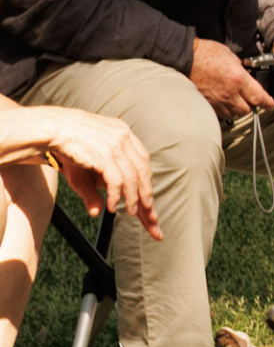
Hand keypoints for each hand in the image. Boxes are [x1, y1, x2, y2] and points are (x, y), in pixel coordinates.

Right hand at [40, 108, 162, 239]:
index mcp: (124, 135)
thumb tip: (98, 213)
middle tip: (150, 216)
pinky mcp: (104, 154)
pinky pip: (117, 180)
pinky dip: (117, 195)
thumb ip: (93, 191)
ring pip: (132, 178)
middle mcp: (124, 138)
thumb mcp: (85, 172)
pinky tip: (112, 206)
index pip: (143, 162)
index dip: (146, 183)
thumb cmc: (67, 149)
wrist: (50, 130)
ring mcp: (115, 145)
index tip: (148, 202)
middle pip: (143, 171)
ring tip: (132, 213)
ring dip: (133, 199)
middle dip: (147, 196)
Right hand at [191, 39, 271, 119]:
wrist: (182, 57)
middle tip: (250, 99)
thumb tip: (247, 74)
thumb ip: (241, 67)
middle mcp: (228, 93)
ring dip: (237, 109)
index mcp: (237, 79)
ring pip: (233, 114)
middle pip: (247, 110)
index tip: (271, 104)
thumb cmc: (204, 52)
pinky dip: (224, 110)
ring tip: (236, 100)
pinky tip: (223, 102)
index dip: (267, 103)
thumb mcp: (230, 55)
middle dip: (251, 105)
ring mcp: (216, 100)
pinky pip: (220, 113)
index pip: (258, 97)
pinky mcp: (206, 104)